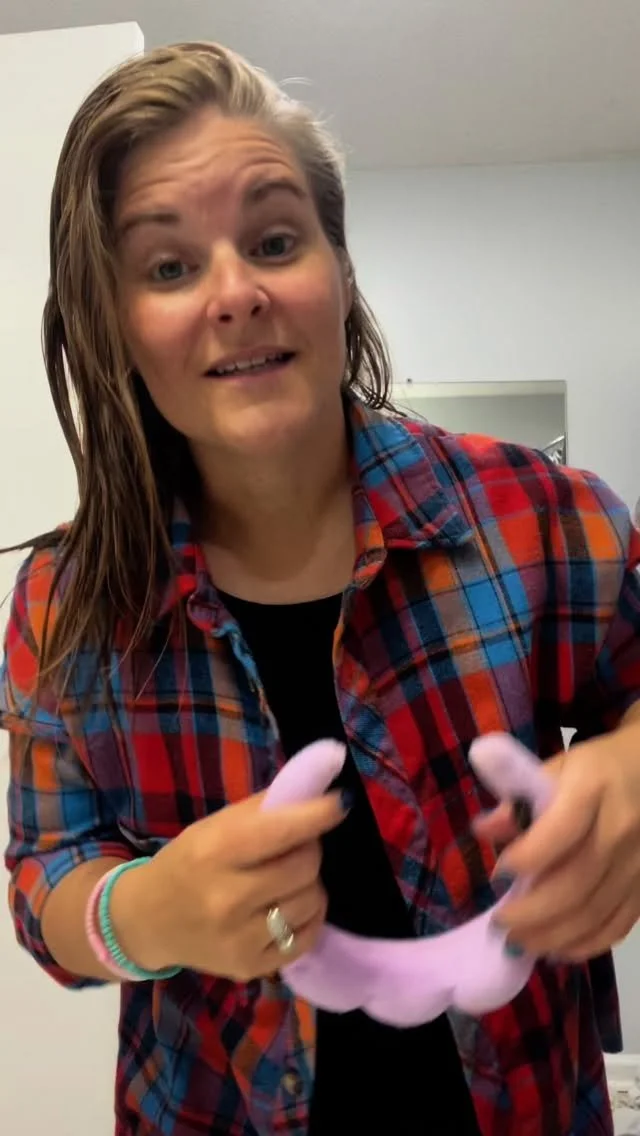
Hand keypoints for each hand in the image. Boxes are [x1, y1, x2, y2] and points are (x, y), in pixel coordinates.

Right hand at [111, 789, 347, 981]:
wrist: (148, 921)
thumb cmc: (187, 862)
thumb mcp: (213, 826)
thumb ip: (264, 808)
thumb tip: (317, 787)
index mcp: (215, 852)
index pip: (282, 830)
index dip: (319, 814)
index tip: (340, 802)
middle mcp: (227, 898)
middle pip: (305, 865)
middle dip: (309, 848)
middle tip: (295, 846)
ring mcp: (240, 939)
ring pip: (312, 900)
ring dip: (309, 884)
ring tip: (287, 879)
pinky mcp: (251, 967)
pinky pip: (307, 937)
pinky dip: (307, 916)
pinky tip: (288, 907)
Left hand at [474, 719, 639, 961]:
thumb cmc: (594, 770)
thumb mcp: (554, 769)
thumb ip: (518, 800)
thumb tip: (483, 831)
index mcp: (593, 789)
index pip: (561, 830)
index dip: (528, 857)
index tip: (498, 874)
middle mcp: (621, 828)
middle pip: (578, 881)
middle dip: (533, 911)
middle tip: (501, 922)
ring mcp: (639, 862)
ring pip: (597, 911)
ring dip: (553, 935)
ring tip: (519, 942)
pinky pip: (618, 924)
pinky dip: (586, 944)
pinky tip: (556, 950)